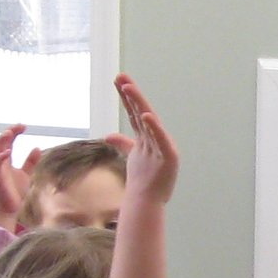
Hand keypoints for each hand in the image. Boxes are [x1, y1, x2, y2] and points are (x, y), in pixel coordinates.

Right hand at [0, 125, 37, 227]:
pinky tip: (8, 151)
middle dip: (7, 132)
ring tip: (9, 133)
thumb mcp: (26, 174)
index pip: (7, 142)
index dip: (14, 132)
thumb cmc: (16, 193)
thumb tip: (37, 148)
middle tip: (19, 126)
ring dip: (0, 141)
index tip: (24, 126)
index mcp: (6, 161)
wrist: (11, 210)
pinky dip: (0, 157)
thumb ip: (30, 162)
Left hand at [116, 75, 178, 205]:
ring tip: (129, 89)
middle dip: (131, 94)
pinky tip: (145, 115)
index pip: (134, 112)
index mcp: (146, 136)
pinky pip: (160, 139)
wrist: (148, 201)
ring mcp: (163, 146)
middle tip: (121, 77)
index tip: (118, 80)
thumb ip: (123, 143)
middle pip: (141, 111)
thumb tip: (108, 135)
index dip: (127, 96)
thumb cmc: (144, 179)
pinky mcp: (169, 157)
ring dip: (139, 104)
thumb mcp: (132, 156)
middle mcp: (155, 137)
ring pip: (149, 121)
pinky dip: (154, 127)